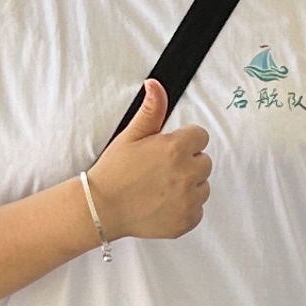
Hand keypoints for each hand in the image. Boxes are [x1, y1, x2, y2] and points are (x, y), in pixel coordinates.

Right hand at [86, 79, 212, 242]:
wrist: (102, 208)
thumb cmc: (114, 172)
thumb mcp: (131, 135)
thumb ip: (151, 110)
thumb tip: (156, 85)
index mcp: (175, 148)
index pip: (200, 136)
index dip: (184, 142)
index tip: (168, 150)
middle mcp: (186, 173)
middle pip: (204, 161)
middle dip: (187, 163)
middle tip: (161, 170)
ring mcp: (188, 199)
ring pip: (203, 185)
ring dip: (189, 185)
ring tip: (161, 188)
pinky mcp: (187, 220)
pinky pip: (198, 209)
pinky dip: (185, 208)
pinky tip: (164, 204)